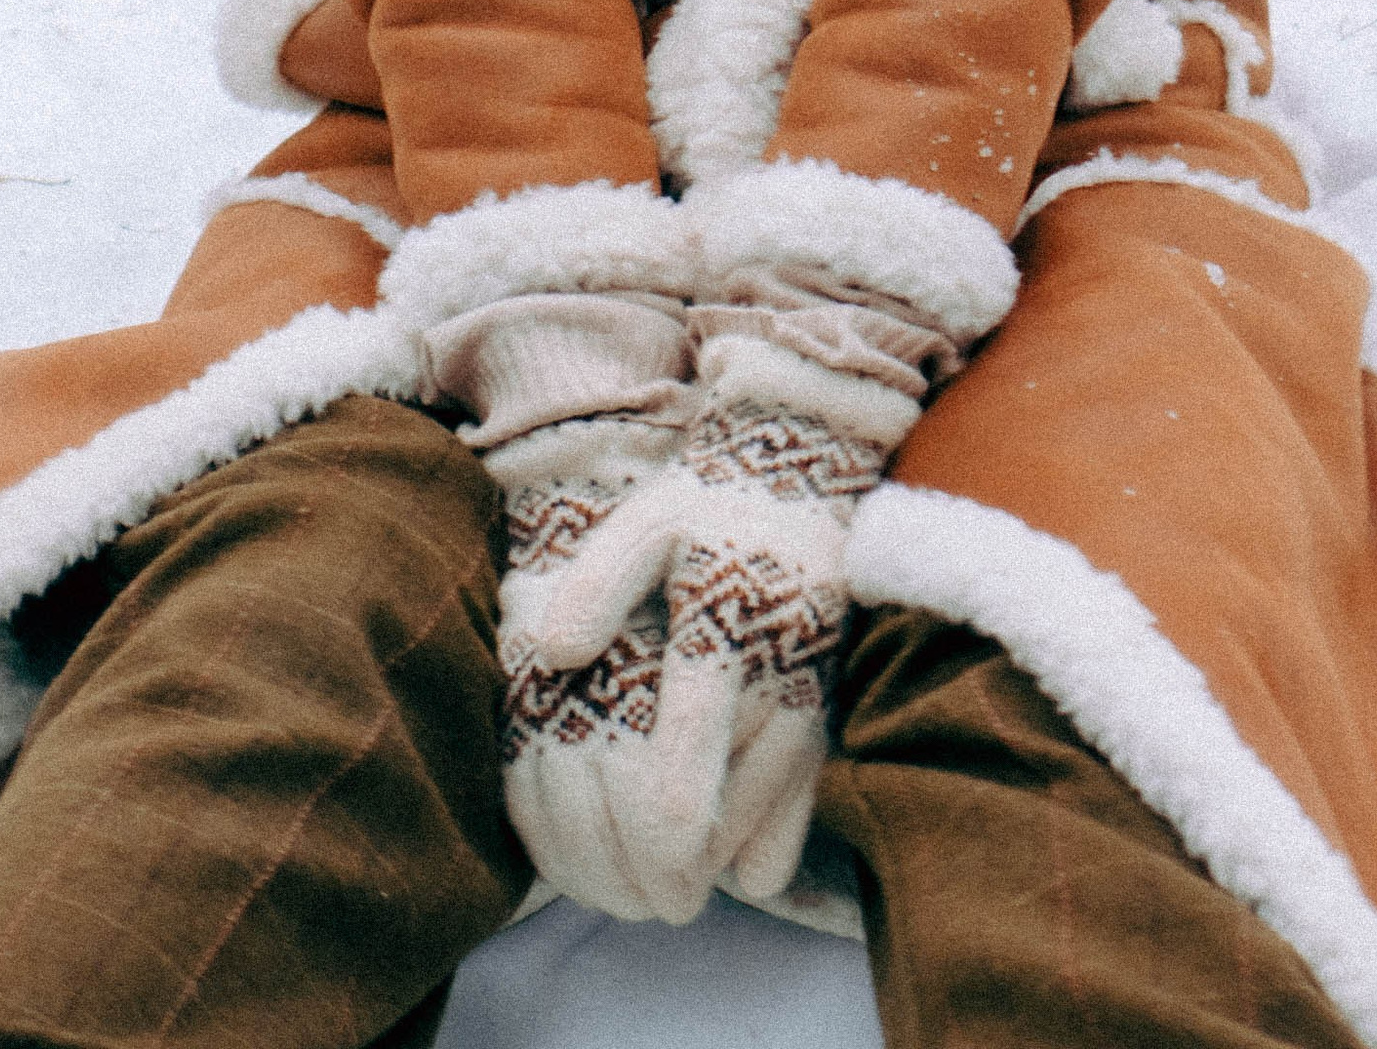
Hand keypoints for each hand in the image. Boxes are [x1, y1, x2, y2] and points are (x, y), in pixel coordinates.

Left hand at [519, 373, 899, 917]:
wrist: (805, 481)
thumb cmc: (705, 508)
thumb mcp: (645, 520)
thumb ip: (597, 583)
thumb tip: (551, 654)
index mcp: (719, 628)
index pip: (685, 766)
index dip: (650, 840)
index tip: (617, 870)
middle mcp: (774, 677)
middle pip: (718, 825)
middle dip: (661, 875)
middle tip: (615, 895)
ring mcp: (808, 705)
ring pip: (755, 834)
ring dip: (701, 867)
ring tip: (646, 880)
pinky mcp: (825, 723)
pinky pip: (793, 824)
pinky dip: (752, 855)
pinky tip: (711, 852)